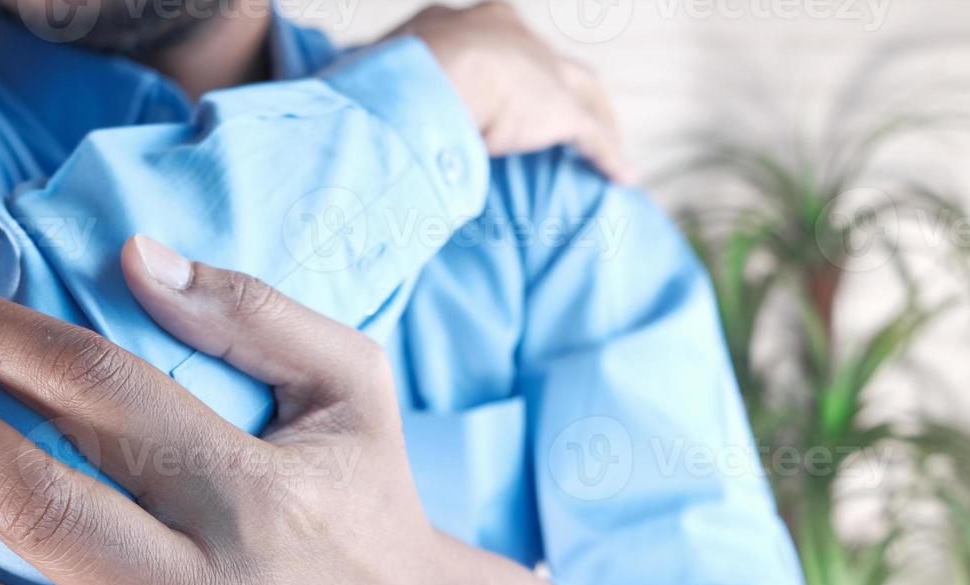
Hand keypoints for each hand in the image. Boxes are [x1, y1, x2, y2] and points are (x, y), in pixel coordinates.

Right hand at [390, 1, 635, 183]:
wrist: (430, 74)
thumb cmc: (394, 75)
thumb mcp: (381, 74)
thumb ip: (376, 83)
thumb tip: (345, 99)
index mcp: (470, 22)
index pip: (497, 42)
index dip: (503, 66)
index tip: (501, 90)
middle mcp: (513, 35)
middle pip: (546, 62)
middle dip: (554, 85)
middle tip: (557, 112)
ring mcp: (541, 69)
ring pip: (582, 91)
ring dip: (598, 117)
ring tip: (607, 144)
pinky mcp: (560, 109)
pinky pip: (592, 136)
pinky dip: (609, 156)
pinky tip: (624, 177)